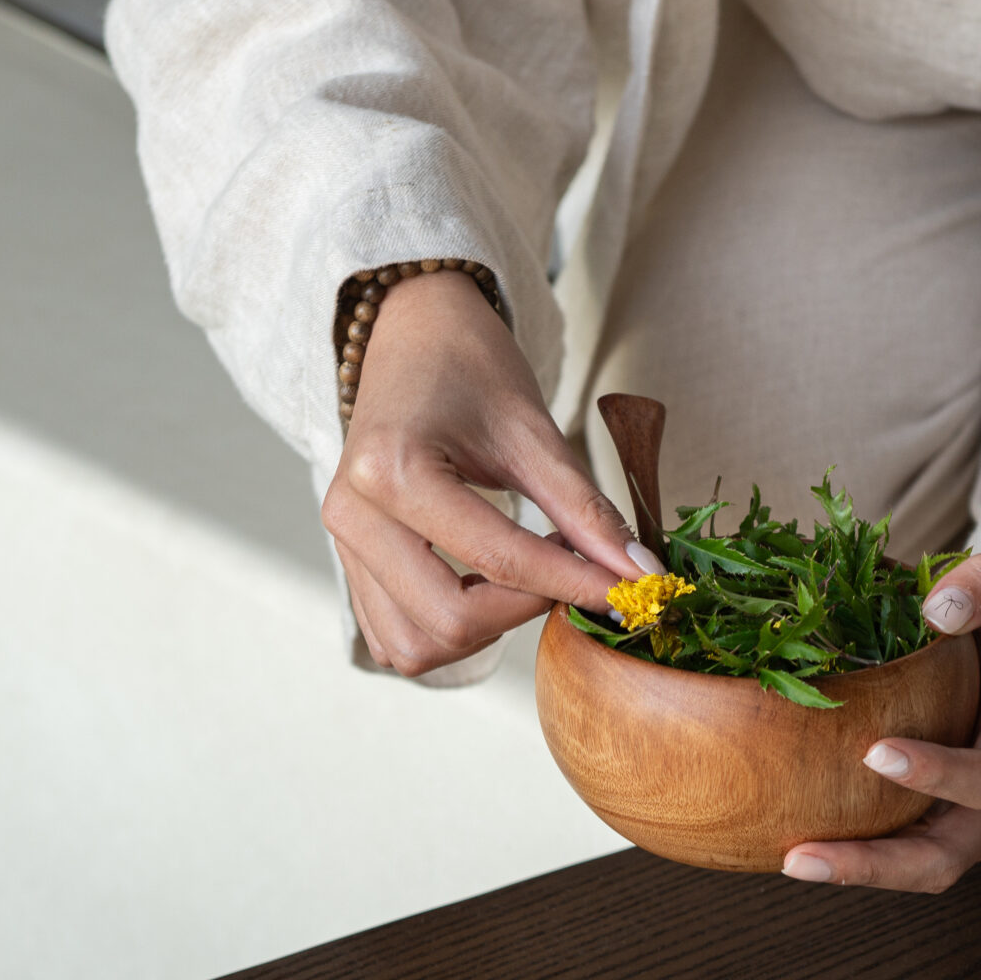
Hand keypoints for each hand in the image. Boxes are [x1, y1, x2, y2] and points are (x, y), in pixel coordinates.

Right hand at [328, 270, 656, 675]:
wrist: (411, 333)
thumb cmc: (468, 366)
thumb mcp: (533, 430)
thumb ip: (585, 509)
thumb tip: (638, 572)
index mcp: (394, 470)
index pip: (498, 558)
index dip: (574, 583)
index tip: (629, 592)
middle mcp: (353, 514)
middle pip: (449, 620)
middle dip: (523, 611)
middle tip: (568, 570)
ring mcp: (342, 543)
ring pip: (415, 646)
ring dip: (483, 633)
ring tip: (524, 578)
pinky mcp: (348, 563)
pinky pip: (394, 638)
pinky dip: (447, 633)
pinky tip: (485, 589)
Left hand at [780, 554, 980, 892]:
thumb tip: (938, 609)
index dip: (939, 774)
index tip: (874, 753)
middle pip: (948, 856)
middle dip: (879, 865)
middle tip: (802, 856)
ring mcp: (962, 816)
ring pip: (918, 868)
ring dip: (856, 871)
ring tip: (790, 861)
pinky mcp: (928, 820)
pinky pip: (893, 851)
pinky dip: (850, 854)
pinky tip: (789, 843)